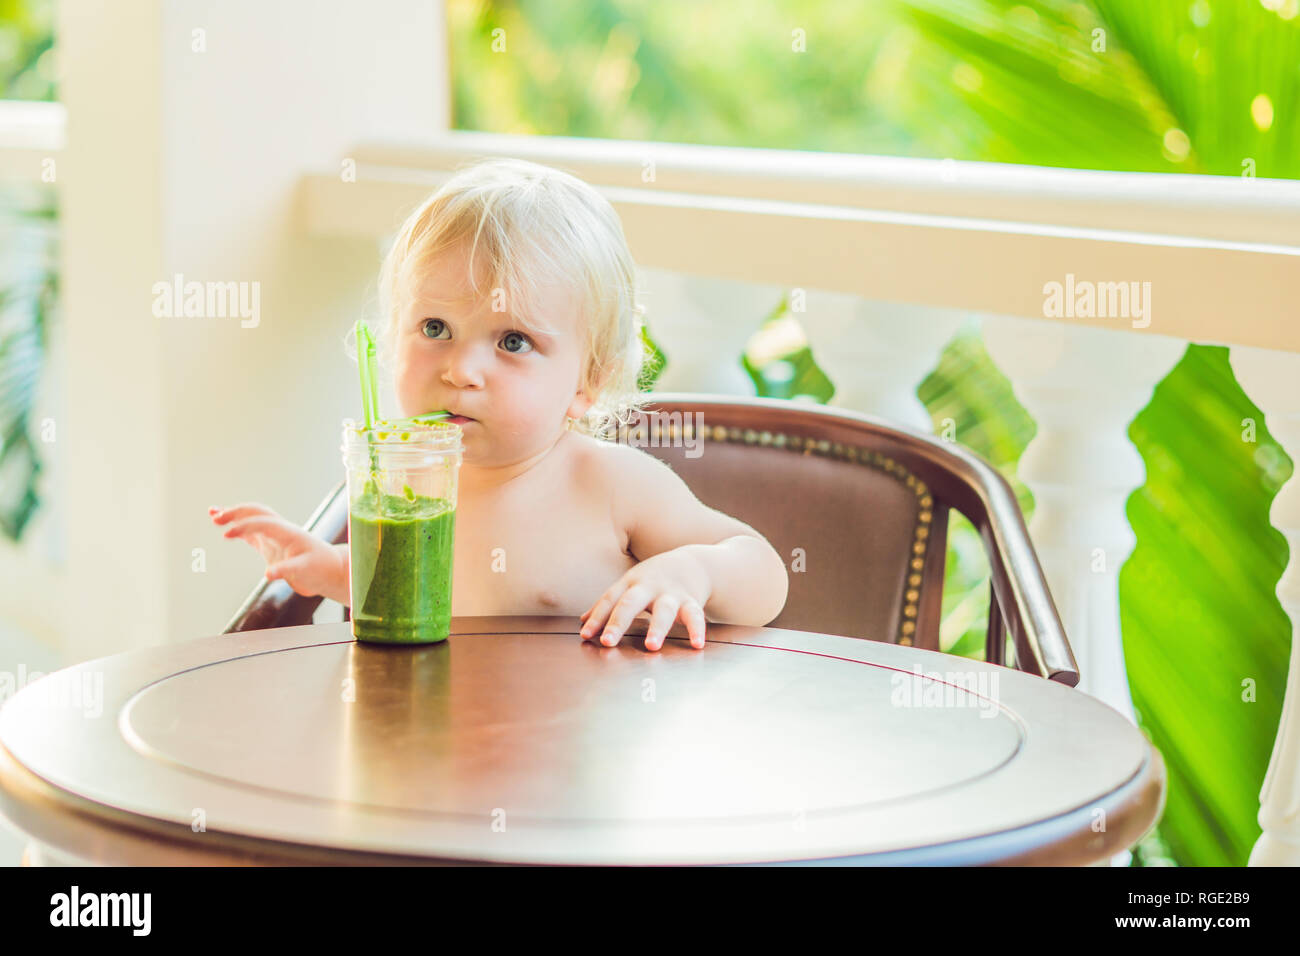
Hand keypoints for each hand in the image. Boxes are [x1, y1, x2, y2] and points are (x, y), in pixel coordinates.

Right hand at [209, 503, 342, 598]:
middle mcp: (280, 531)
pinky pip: (252, 533)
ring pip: (252, 519)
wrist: (330, 571)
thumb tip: (268, 574)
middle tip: (216, 517)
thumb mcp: (306, 571)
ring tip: (213, 513)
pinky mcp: (271, 546)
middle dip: (236, 513)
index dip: (245, 526)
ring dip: (234, 516)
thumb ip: (288, 571)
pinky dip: (238, 529)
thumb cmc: (321, 569)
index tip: (226, 533)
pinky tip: (225, 529)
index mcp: (288, 533)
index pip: (263, 523)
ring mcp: (275, 537)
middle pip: (256, 513)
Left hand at [579, 548, 710, 651]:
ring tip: (651, 646)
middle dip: (618, 622)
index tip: (586, 635)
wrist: (692, 563)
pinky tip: (697, 645)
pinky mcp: (691, 600)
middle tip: (608, 642)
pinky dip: (696, 629)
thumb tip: (582, 620)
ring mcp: (670, 593)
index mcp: (630, 583)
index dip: (597, 617)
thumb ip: (609, 603)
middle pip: (631, 603)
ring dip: (657, 628)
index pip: (609, 599)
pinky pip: (694, 615)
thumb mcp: (630, 584)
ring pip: (664, 610)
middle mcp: (649, 587)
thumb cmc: (654, 578)